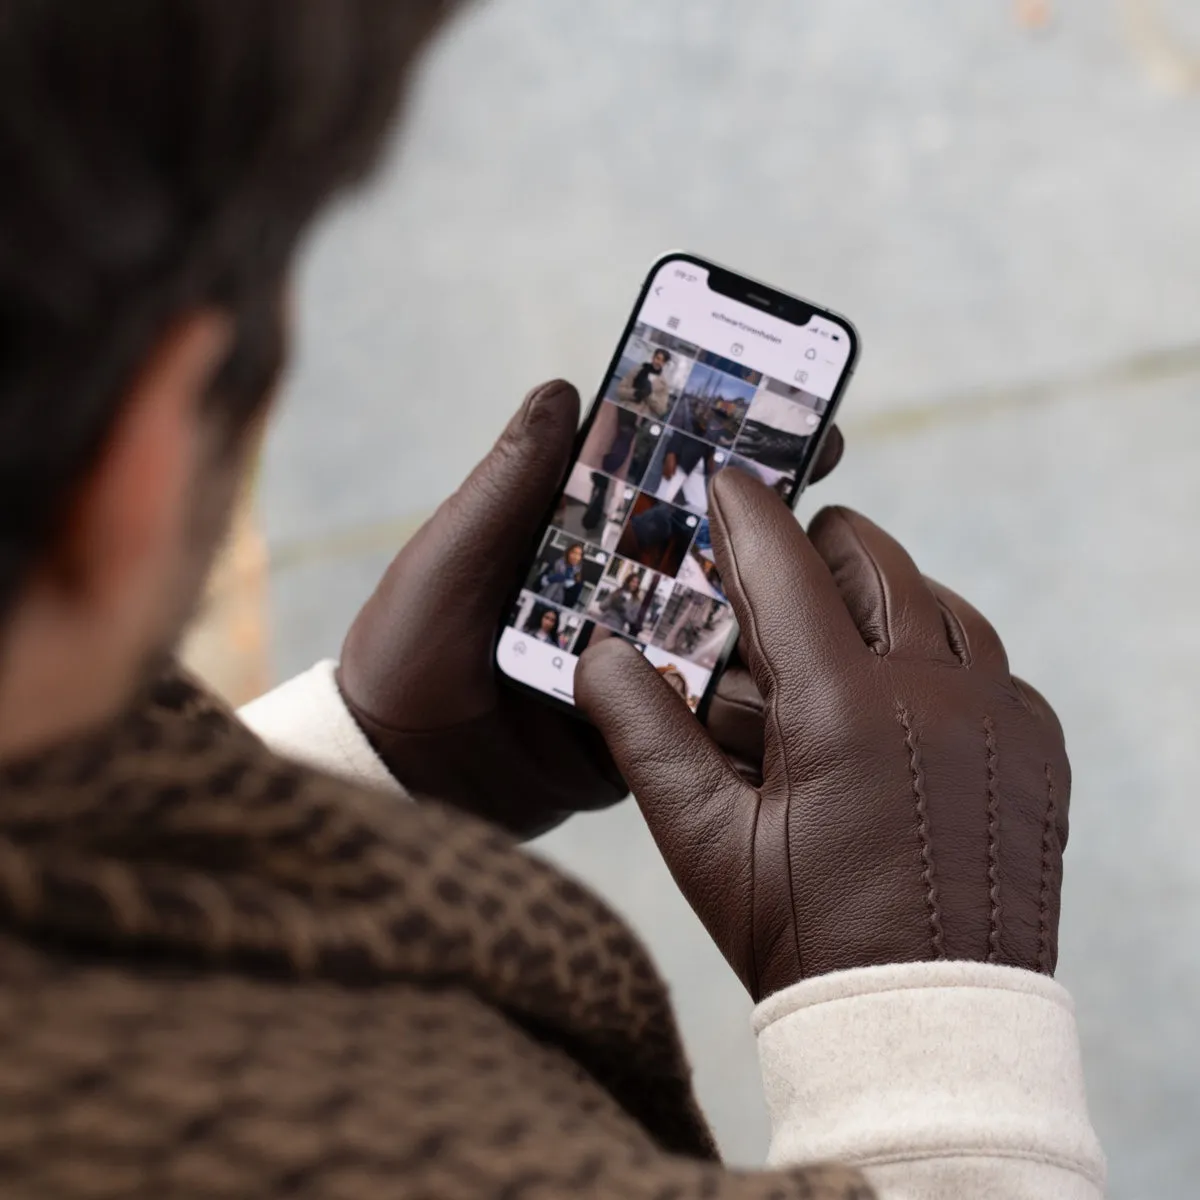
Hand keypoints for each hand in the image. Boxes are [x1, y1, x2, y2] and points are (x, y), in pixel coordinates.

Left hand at [338, 382, 844, 839]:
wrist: (399, 772)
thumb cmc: (406, 649)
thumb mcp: (452, 556)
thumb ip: (509, 483)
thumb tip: (563, 389)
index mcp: (565, 541)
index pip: (645, 477)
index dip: (702, 437)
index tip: (765, 395)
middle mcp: (608, 592)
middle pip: (696, 539)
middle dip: (759, 500)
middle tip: (820, 450)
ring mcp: (632, 656)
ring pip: (714, 615)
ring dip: (765, 586)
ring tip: (823, 547)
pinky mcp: (643, 723)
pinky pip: (703, 700)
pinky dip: (745, 678)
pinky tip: (799, 647)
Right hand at [576, 470, 1068, 999]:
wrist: (925, 1019)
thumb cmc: (801, 933)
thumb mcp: (700, 840)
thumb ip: (641, 733)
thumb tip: (598, 653)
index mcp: (839, 710)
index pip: (781, 567)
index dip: (742, 511)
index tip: (722, 477)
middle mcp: (931, 694)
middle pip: (873, 560)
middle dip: (817, 548)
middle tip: (780, 567)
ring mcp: (998, 715)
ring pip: (939, 600)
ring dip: (884, 597)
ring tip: (839, 628)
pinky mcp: (1036, 743)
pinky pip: (988, 658)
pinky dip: (941, 653)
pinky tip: (902, 694)